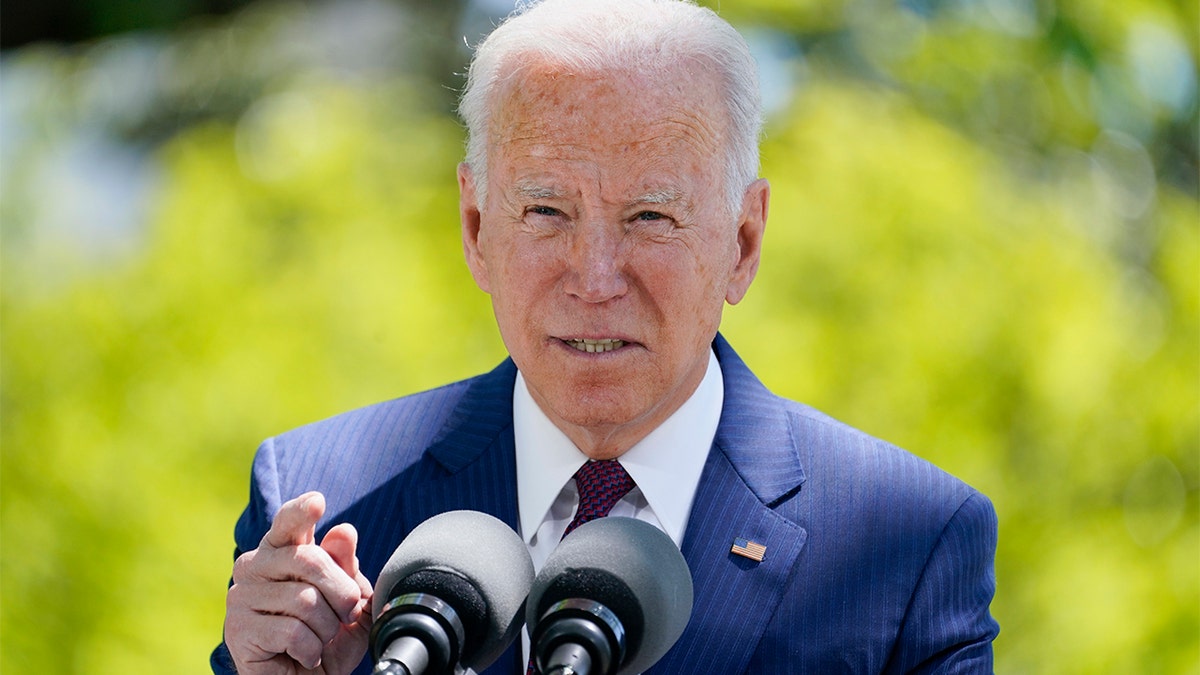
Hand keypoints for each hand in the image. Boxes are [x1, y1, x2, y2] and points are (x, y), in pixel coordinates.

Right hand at [225, 492, 373, 673]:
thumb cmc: (327, 637)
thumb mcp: (348, 600)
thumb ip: (345, 565)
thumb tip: (344, 531)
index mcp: (281, 551)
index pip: (288, 523)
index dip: (301, 512)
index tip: (317, 502)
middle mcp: (255, 567)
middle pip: (309, 559)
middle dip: (343, 592)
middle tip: (348, 614)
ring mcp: (241, 597)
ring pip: (306, 600)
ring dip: (327, 627)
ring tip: (320, 639)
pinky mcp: (238, 630)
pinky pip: (292, 631)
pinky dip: (311, 648)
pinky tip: (304, 654)